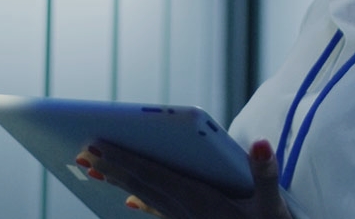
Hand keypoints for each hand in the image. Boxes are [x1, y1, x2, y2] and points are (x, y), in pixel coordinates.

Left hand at [73, 139, 292, 218]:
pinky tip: (132, 202)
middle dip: (112, 168)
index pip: (153, 174)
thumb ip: (265, 173)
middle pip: (142, 184)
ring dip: (121, 183)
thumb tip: (259, 142)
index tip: (97, 146)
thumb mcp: (272, 205)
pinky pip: (160, 211)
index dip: (124, 159)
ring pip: (146, 198)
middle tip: (82, 152)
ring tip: (94, 171)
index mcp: (201, 200)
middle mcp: (188, 212)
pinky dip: (143, 202)